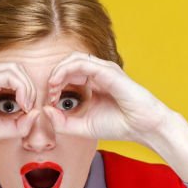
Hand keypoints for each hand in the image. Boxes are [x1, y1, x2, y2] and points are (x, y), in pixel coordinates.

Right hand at [0, 62, 41, 148]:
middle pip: (19, 69)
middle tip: (29, 109)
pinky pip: (7, 76)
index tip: (28, 112)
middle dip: (31, 88)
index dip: (30, 92)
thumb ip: (20, 124)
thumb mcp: (0, 129)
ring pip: (15, 69)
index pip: (18, 76)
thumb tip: (37, 113)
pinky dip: (20, 89)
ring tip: (25, 106)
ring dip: (27, 88)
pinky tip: (20, 104)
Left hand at [42, 52, 174, 144]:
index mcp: (93, 84)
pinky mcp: (108, 72)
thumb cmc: (118, 125)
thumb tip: (44, 110)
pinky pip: (82, 64)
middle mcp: (97, 74)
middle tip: (48, 94)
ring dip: (57, 71)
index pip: (67, 74)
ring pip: (73, 59)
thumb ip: (62, 122)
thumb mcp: (82, 127)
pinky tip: (57, 84)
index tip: (49, 102)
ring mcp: (103, 71)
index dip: (54, 84)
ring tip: (51, 88)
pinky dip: (65, 71)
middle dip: (54, 76)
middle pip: (68, 63)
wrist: (143, 127)